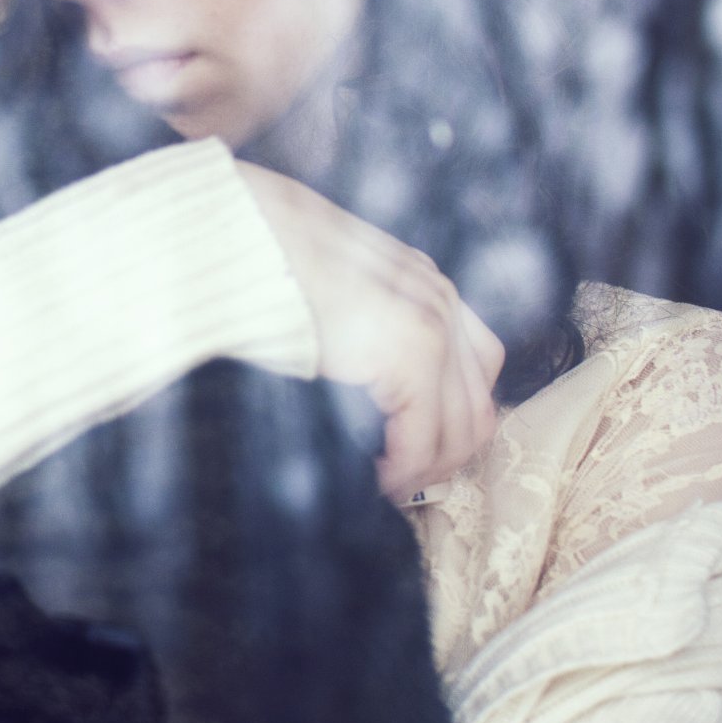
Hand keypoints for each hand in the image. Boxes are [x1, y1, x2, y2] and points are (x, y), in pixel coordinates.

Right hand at [236, 162, 504, 500]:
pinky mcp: (411, 352)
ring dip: (428, 467)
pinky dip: (403, 470)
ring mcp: (434, 323)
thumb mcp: (336, 289)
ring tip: (387, 480)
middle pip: (479, 404)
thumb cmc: (268, 264)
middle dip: (445, 454)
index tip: (412, 453)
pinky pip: (422, 440)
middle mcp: (442, 300)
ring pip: (464, 429)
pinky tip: (374, 476)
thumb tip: (369, 386)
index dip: (451, 421)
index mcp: (427, 284)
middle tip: (403, 479)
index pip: (476, 370)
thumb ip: (367, 323)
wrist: (242, 241)